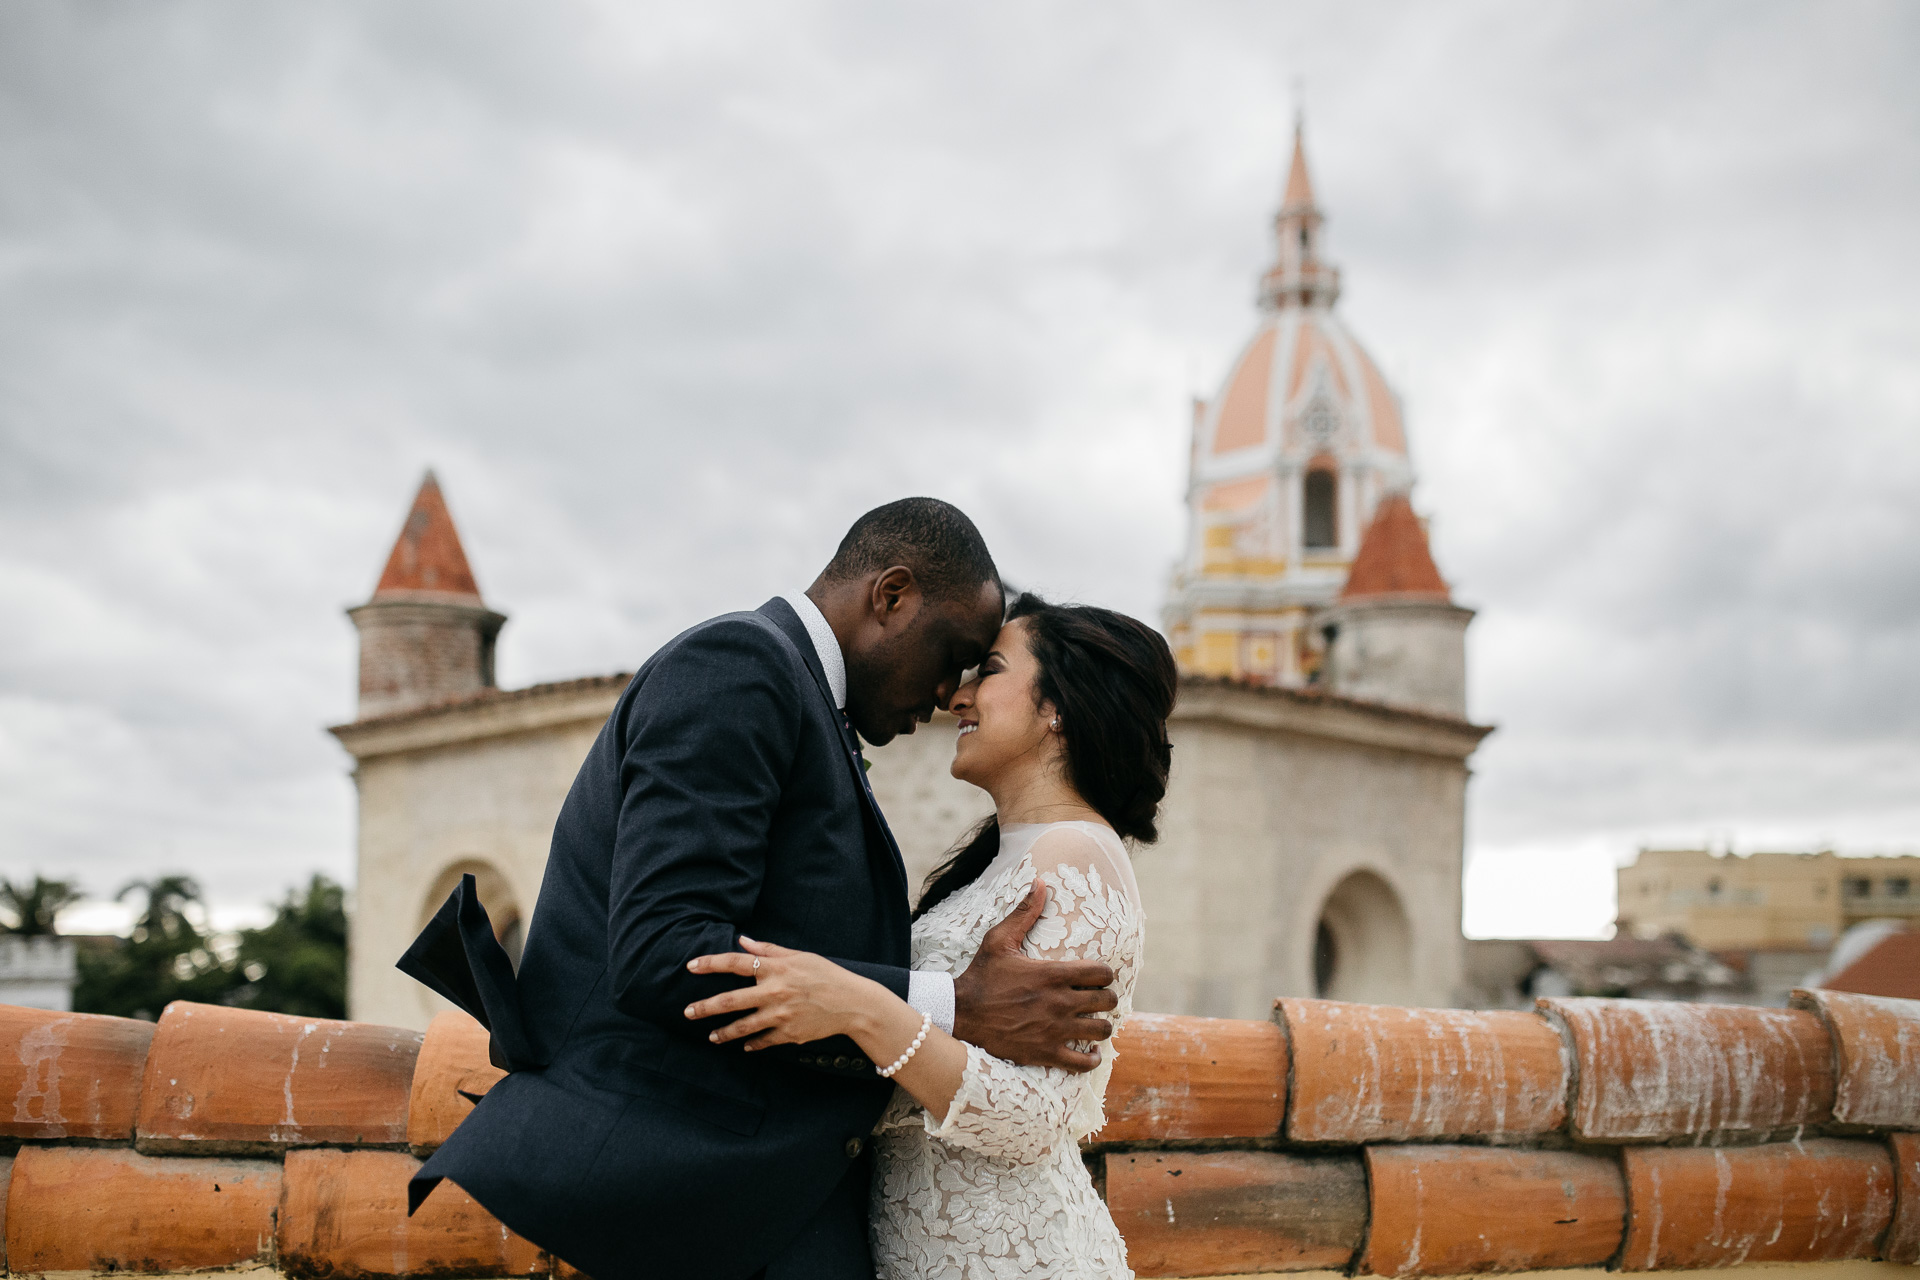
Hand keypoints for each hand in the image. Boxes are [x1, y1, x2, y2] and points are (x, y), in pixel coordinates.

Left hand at [684, 937, 885, 1050]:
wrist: (853, 1003)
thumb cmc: (827, 974)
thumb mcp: (800, 956)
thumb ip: (768, 950)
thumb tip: (742, 940)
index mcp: (776, 969)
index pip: (735, 963)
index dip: (711, 963)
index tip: (691, 966)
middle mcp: (774, 992)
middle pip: (730, 1000)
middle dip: (705, 1007)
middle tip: (687, 1012)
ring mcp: (780, 1016)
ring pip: (742, 1027)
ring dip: (723, 1032)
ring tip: (712, 1036)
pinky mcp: (788, 1034)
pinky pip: (763, 1041)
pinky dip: (751, 1043)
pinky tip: (744, 1045)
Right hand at [951, 886, 1117, 1072]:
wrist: (961, 1014)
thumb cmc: (981, 975)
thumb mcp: (999, 939)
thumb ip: (1024, 912)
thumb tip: (1041, 882)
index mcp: (1053, 974)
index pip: (1102, 972)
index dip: (1105, 973)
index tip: (1098, 976)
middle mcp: (1060, 1002)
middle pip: (1107, 1001)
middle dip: (1106, 998)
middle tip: (1098, 999)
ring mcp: (1055, 1030)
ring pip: (1100, 1030)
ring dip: (1102, 1026)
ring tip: (1095, 1023)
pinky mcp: (1046, 1053)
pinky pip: (1083, 1062)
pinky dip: (1091, 1058)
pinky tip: (1090, 1052)